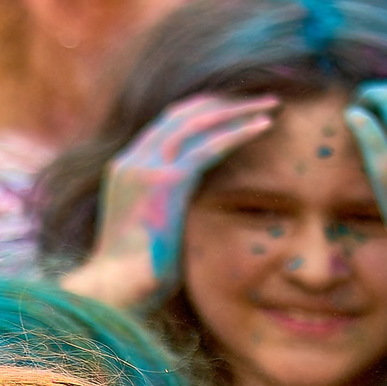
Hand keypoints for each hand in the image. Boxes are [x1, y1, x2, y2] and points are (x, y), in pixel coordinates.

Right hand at [62, 93, 276, 309]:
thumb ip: (170, 206)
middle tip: (259, 98)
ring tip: (271, 103)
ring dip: (237, 109)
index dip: (204, 111)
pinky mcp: (165, 182)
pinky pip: (209, 146)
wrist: (115, 288)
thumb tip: (198, 206)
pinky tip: (265, 125)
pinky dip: (239, 132)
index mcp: (126, 168)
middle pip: (182, 113)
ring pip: (198, 121)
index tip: (235, 107)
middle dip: (223, 101)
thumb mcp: (153, 227)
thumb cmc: (137, 272)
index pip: (167, 124)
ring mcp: (146, 167)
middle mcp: (132, 160)